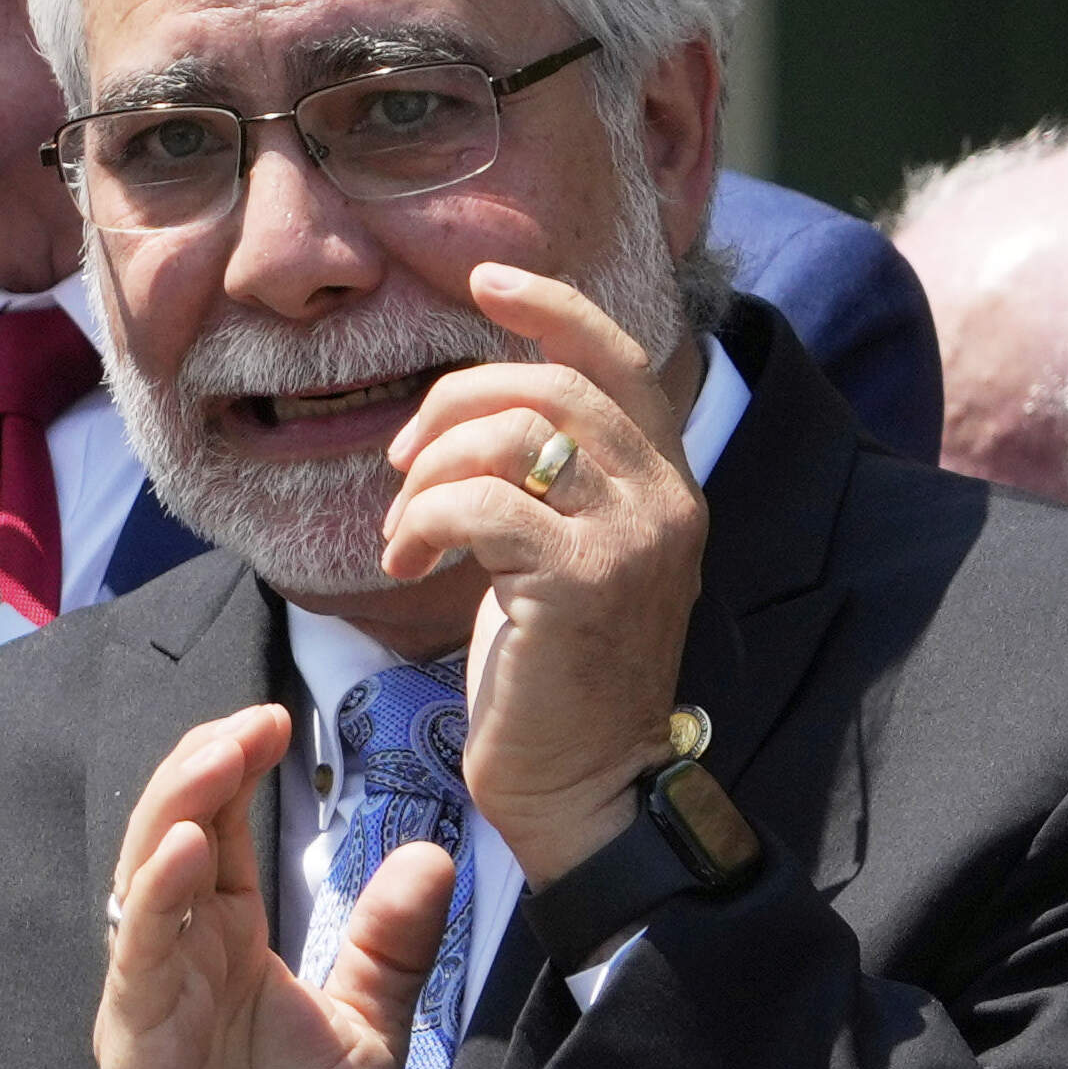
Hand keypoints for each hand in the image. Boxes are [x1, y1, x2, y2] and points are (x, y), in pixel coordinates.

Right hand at [89, 703, 445, 1068]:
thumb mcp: (368, 1033)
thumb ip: (391, 949)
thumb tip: (432, 857)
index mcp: (229, 947)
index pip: (225, 835)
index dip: (240, 771)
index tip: (280, 718)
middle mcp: (180, 959)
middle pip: (176, 835)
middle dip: (206, 768)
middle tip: (254, 717)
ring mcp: (151, 999)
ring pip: (149, 881)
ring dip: (180, 810)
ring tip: (220, 752)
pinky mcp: (139, 1048)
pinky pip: (142, 960)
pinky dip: (159, 902)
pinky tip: (187, 852)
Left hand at [377, 264, 709, 873]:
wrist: (582, 786)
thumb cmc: (553, 677)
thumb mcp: (560, 557)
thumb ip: (546, 482)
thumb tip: (470, 413)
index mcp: (665, 480)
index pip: (618, 355)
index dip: (548, 306)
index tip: (481, 282)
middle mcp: (666, 496)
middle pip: (549, 384)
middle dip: (453, 405)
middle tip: (401, 462)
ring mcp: (632, 537)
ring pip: (511, 435)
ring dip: (429, 472)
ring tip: (405, 531)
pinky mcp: (581, 583)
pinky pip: (478, 504)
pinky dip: (423, 522)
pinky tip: (409, 564)